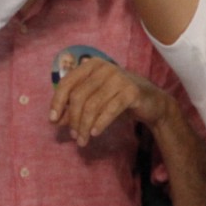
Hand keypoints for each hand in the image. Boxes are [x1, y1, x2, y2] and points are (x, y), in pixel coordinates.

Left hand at [49, 57, 167, 146]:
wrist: (152, 102)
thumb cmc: (117, 99)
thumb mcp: (93, 101)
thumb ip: (74, 108)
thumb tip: (56, 120)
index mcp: (90, 65)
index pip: (66, 83)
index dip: (57, 103)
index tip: (53, 120)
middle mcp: (104, 68)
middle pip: (78, 96)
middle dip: (73, 119)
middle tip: (74, 136)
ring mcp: (119, 78)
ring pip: (92, 105)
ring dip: (85, 126)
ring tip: (82, 140)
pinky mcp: (132, 91)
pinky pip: (110, 109)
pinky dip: (100, 123)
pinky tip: (95, 133)